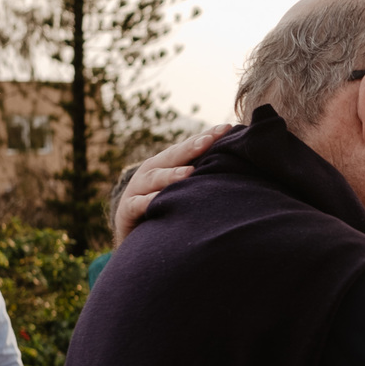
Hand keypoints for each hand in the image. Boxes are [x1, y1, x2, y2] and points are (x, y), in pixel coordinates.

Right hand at [113, 123, 231, 243]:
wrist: (133, 237)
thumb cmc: (165, 210)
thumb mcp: (182, 192)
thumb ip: (201, 178)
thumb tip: (238, 165)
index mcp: (166, 164)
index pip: (189, 147)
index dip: (207, 137)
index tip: (227, 128)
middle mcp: (150, 172)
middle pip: (172, 157)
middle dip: (191, 148)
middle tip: (209, 141)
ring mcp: (137, 190)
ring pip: (154, 179)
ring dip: (171, 175)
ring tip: (189, 173)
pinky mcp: (127, 210)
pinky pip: (137, 205)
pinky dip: (148, 202)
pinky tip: (158, 200)